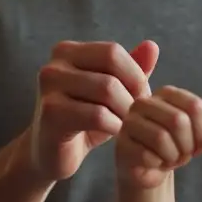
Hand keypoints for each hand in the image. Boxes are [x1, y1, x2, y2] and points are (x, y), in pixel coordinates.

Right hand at [27, 40, 159, 183]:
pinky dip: (114, 125)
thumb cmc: (85, 120)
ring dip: (125, 112)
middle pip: (111, 72)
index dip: (134, 74)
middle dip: (132, 95)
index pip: (112, 51)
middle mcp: (54, 65)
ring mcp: (49, 88)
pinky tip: (115, 133)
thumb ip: (131, 69)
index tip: (140, 96)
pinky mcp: (51, 113)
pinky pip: (97, 115)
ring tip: (126, 123)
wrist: (53, 155)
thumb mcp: (111, 92)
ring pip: (107, 90)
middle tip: (135, 114)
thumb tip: (152, 46)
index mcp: (66, 51)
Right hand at [115, 85, 201, 188]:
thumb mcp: (200, 139)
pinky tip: (155, 163)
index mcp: (166, 93)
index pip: (195, 107)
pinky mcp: (122, 144)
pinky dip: (159, 165)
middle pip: (178, 121)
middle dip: (188, 145)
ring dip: (174, 156)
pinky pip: (148, 156)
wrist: (150, 168)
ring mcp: (129, 122)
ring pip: (162, 139)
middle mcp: (144, 102)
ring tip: (169, 157)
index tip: (198, 142)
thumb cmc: (176, 146)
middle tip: (183, 153)